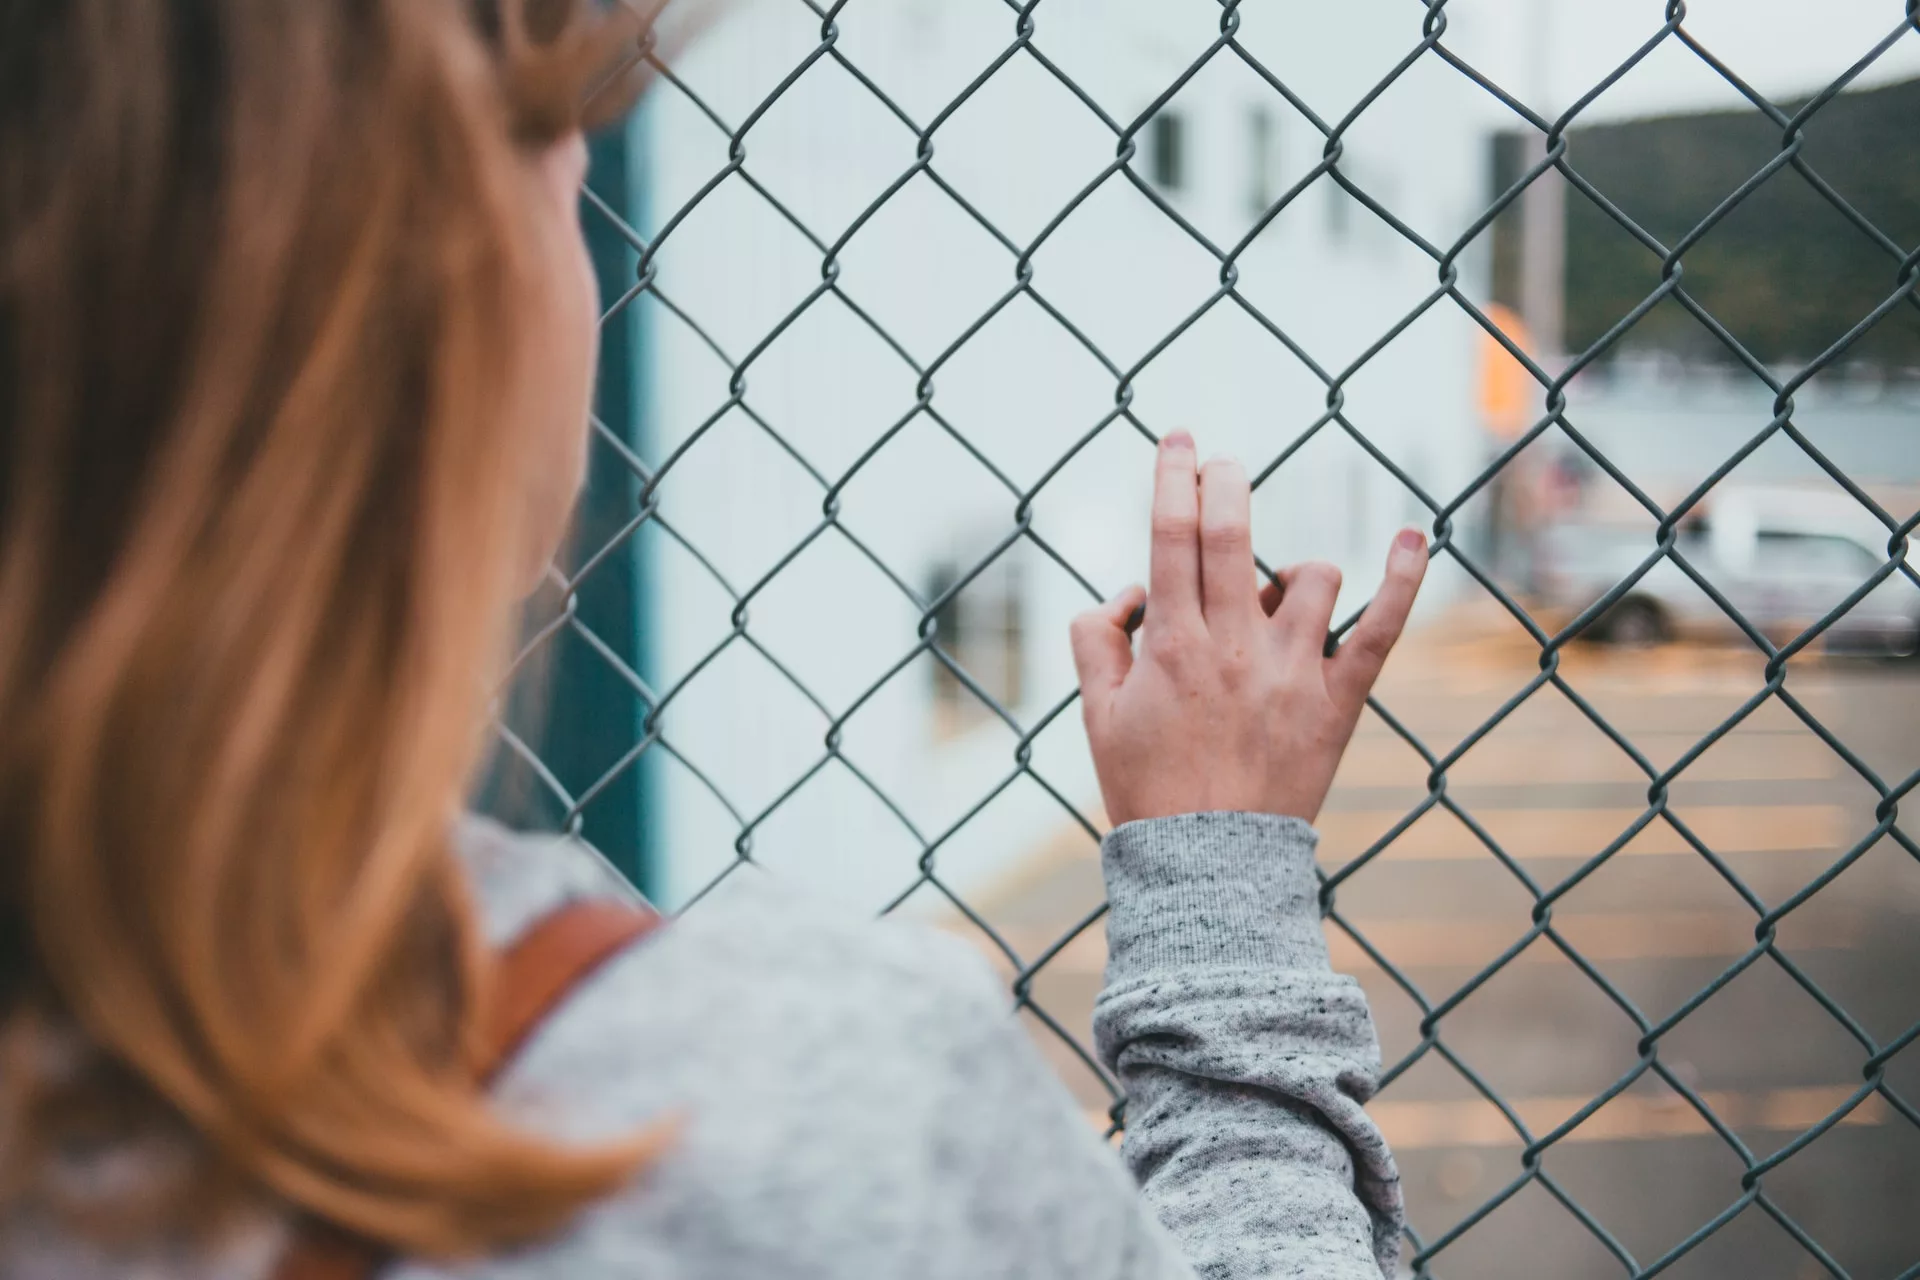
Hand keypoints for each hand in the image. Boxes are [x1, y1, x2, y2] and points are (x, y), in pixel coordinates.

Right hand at [1070, 431, 1428, 826]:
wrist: (1207, 865)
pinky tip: (1414, 537)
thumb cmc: (1148, 790)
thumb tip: (1130, 594)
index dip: (1173, 478)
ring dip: (1292, 572)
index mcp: (1172, 643)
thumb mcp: (1096, 713)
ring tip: (1277, 603)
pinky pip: (1381, 630)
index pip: (1173, 535)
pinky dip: (1403, 582)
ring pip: (1308, 577)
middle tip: (1218, 462)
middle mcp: (1234, 645)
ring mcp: (1292, 670)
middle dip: (1224, 481)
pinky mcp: (1338, 701)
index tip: (1177, 444)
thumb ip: (1096, 640)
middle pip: (1234, 532)